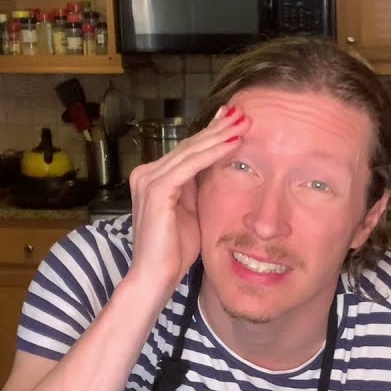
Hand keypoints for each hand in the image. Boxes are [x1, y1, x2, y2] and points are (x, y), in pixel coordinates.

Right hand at [127, 104, 248, 294]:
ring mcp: (149, 180)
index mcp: (154, 177)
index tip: (236, 121)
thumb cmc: (175, 251)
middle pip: (189, 145)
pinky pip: (190, 165)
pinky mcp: (156, 190)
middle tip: (242, 113)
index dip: (213, 134)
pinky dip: (213, 153)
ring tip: (243, 122)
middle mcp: (147, 174)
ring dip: (219, 135)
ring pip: (191, 151)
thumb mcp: (192, 211)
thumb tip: (217, 166)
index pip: (188, 150)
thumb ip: (198, 188)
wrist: (156, 277)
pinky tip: (233, 143)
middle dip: (218, 128)